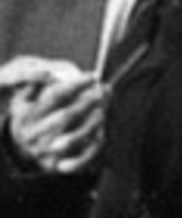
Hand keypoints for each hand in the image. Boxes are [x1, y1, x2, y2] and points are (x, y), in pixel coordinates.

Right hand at [3, 59, 102, 174]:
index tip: (93, 75)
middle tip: (102, 90)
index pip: (55, 96)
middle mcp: (33, 137)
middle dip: (86, 101)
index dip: (76, 84)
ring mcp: (44, 152)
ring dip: (92, 122)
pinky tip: (101, 134)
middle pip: (65, 116)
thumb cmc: (33, 115)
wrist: (22, 147)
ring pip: (73, 138)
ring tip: (102, 110)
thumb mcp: (24, 99)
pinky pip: (77, 161)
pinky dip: (91, 149)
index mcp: (26, 117)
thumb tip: (51, 73)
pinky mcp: (55, 166)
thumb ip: (35, 84)